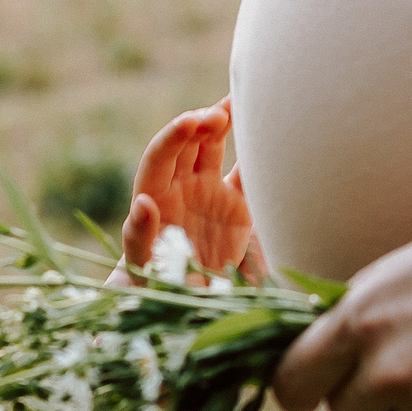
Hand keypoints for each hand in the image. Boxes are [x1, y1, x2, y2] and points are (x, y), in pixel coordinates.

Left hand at [120, 98, 263, 278]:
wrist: (183, 308)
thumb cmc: (153, 287)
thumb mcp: (143, 266)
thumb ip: (140, 236)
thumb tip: (141, 202)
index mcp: (156, 194)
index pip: (162, 154)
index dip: (175, 135)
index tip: (192, 122)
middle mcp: (180, 187)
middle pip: (188, 142)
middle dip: (202, 121)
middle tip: (222, 113)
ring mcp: (208, 192)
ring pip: (215, 146)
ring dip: (225, 121)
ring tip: (245, 102)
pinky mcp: (235, 206)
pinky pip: (246, 172)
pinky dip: (256, 154)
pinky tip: (271, 133)